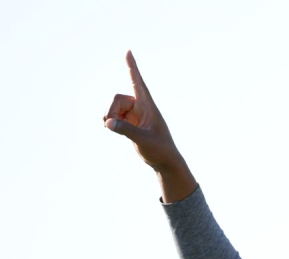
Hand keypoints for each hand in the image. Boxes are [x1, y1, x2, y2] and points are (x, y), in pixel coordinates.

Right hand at [104, 50, 183, 172]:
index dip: (132, 67)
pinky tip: (110, 128)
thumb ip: (126, 130)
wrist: (164, 162)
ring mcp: (134, 114)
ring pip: (113, 107)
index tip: (128, 51)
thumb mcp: (143, 140)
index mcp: (148, 106)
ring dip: (108, 116)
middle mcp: (141, 107)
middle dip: (110, 110)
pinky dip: (109, 121)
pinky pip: (113, 115)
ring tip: (111, 128)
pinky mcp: (130, 122)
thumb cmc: (160, 150)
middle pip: (117, 98)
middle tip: (110, 124)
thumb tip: (108, 123)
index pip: (138, 82)